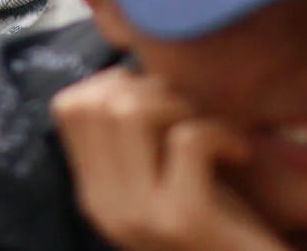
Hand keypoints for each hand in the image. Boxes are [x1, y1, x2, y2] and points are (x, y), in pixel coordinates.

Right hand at [52, 67, 289, 250]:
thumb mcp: (161, 185)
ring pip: (129, 113)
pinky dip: (220, 132)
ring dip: (177, 105)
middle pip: (98, 104)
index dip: (112, 84)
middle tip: (188, 111)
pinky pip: (188, 138)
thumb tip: (122, 75)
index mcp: (94, 195)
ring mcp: (139, 215)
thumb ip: (132, 146)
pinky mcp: (183, 218)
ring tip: (207, 127)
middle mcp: (105, 207)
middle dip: (148, 90)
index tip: (154, 97)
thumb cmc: (222, 231)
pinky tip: (238, 152)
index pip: (67, 108)